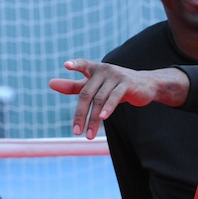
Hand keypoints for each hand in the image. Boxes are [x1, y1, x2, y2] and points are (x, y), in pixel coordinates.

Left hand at [48, 59, 162, 138]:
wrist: (146, 85)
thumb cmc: (116, 86)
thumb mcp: (95, 86)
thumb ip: (73, 86)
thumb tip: (50, 84)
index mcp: (95, 69)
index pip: (83, 64)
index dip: (75, 65)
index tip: (66, 65)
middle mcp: (104, 70)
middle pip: (87, 93)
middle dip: (80, 114)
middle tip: (75, 131)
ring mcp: (116, 76)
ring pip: (100, 99)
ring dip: (93, 119)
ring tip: (88, 135)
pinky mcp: (127, 84)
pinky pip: (115, 97)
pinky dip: (108, 108)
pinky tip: (103, 118)